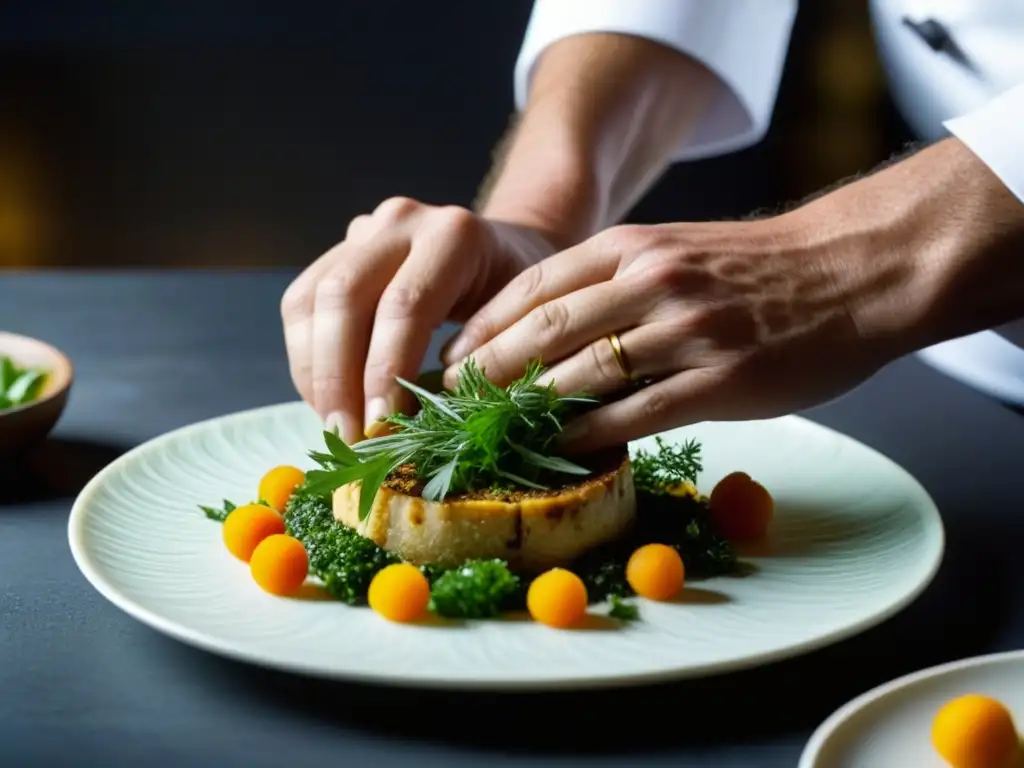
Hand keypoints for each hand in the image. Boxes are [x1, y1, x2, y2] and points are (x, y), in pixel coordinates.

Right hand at [281, 197, 556, 442]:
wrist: (505, 250)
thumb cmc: (520, 298)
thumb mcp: (520, 323)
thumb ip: (481, 364)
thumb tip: (433, 433)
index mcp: (455, 236)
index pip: (405, 305)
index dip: (385, 370)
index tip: (380, 426)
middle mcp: (402, 222)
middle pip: (344, 296)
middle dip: (338, 377)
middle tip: (347, 437)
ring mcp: (364, 231)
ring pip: (310, 299)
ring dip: (315, 372)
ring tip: (335, 427)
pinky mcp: (338, 252)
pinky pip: (301, 304)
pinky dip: (307, 360)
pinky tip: (328, 401)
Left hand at [441, 189, 930, 450]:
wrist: (852, 270)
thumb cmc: (757, 268)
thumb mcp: (675, 248)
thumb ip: (612, 279)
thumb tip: (544, 330)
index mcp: (631, 245)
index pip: (531, 287)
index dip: (480, 327)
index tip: (447, 359)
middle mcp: (650, 281)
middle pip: (541, 331)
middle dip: (484, 373)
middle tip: (451, 407)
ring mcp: (685, 331)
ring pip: (580, 375)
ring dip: (527, 410)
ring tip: (491, 436)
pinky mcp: (720, 379)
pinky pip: (635, 413)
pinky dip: (588, 434)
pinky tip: (559, 450)